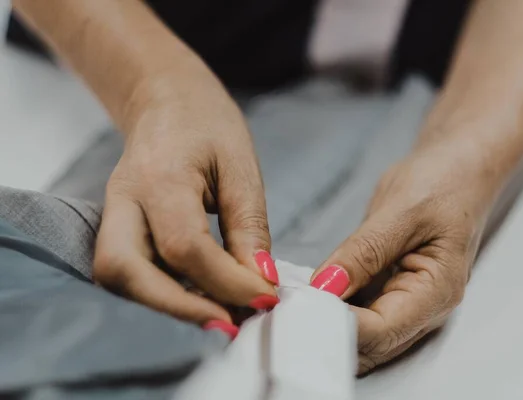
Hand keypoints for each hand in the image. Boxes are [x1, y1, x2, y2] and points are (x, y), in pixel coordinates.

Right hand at [93, 67, 278, 336]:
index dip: (226, 281)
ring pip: (119, 278)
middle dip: (177, 308)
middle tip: (230, 325)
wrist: (165, 101)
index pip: (184, 244)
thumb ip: (248, 226)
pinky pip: (131, 273)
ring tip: (222, 315)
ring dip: (167, 307)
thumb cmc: (207, 124)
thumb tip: (260, 282)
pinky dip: (164, 295)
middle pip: (125, 271)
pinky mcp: (117, 229)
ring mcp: (112, 215)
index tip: (266, 299)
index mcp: (158, 176)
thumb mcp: (241, 166)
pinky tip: (202, 299)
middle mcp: (122, 200)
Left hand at [310, 139, 498, 372]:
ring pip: (361, 337)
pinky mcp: (388, 293)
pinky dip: (331, 310)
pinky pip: (357, 314)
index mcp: (436, 291)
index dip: (338, 327)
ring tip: (287, 308)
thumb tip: (324, 288)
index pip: (381, 330)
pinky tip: (304, 298)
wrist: (457, 169)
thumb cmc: (442, 182)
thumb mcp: (401, 211)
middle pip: (370, 345)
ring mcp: (406, 304)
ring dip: (325, 326)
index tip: (298, 312)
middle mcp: (423, 310)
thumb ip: (363, 252)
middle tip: (283, 313)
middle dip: (326, 334)